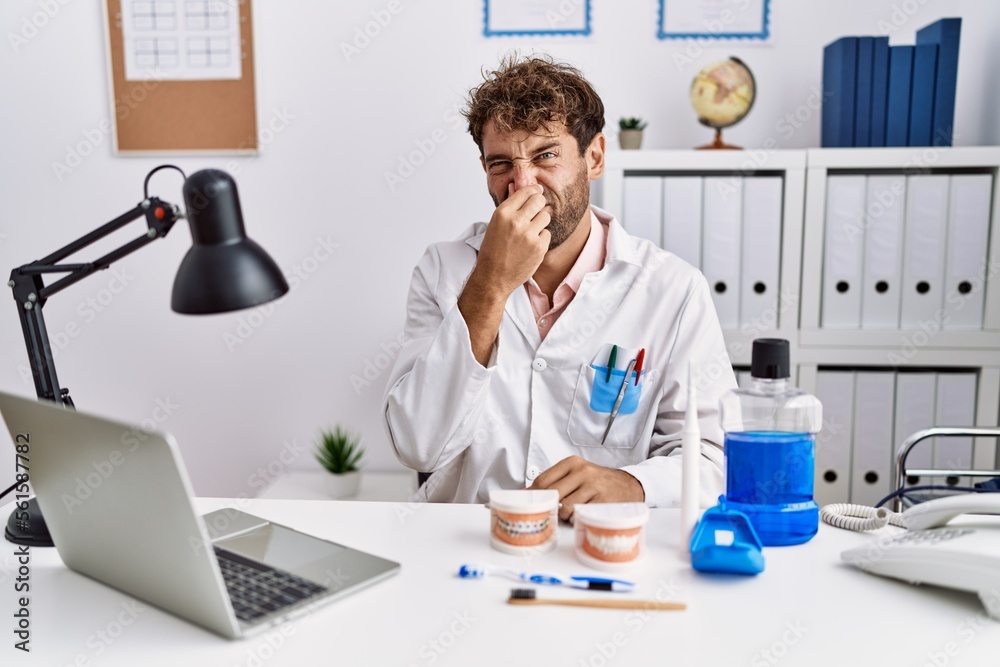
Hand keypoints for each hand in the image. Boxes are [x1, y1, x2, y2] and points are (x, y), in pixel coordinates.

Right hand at [470, 183, 549, 297]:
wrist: (493, 277)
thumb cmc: (493, 251)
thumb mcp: (495, 224)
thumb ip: (510, 207)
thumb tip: (517, 187)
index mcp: (503, 213)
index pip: (526, 191)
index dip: (533, 191)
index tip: (536, 193)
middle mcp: (516, 221)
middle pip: (539, 200)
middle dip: (539, 204)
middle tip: (536, 211)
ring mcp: (529, 234)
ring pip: (545, 216)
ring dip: (540, 222)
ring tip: (529, 232)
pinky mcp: (539, 247)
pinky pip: (547, 234)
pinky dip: (541, 239)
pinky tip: (530, 246)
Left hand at [531, 456, 644, 520]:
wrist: (628, 485)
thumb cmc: (598, 481)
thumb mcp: (577, 473)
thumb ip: (555, 480)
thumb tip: (528, 492)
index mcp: (572, 463)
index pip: (543, 479)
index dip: (534, 494)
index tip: (531, 502)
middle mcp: (582, 472)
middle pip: (552, 493)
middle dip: (550, 505)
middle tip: (552, 510)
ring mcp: (593, 486)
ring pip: (566, 506)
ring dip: (564, 514)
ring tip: (569, 512)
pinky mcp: (601, 500)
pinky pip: (580, 514)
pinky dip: (576, 518)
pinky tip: (579, 515)